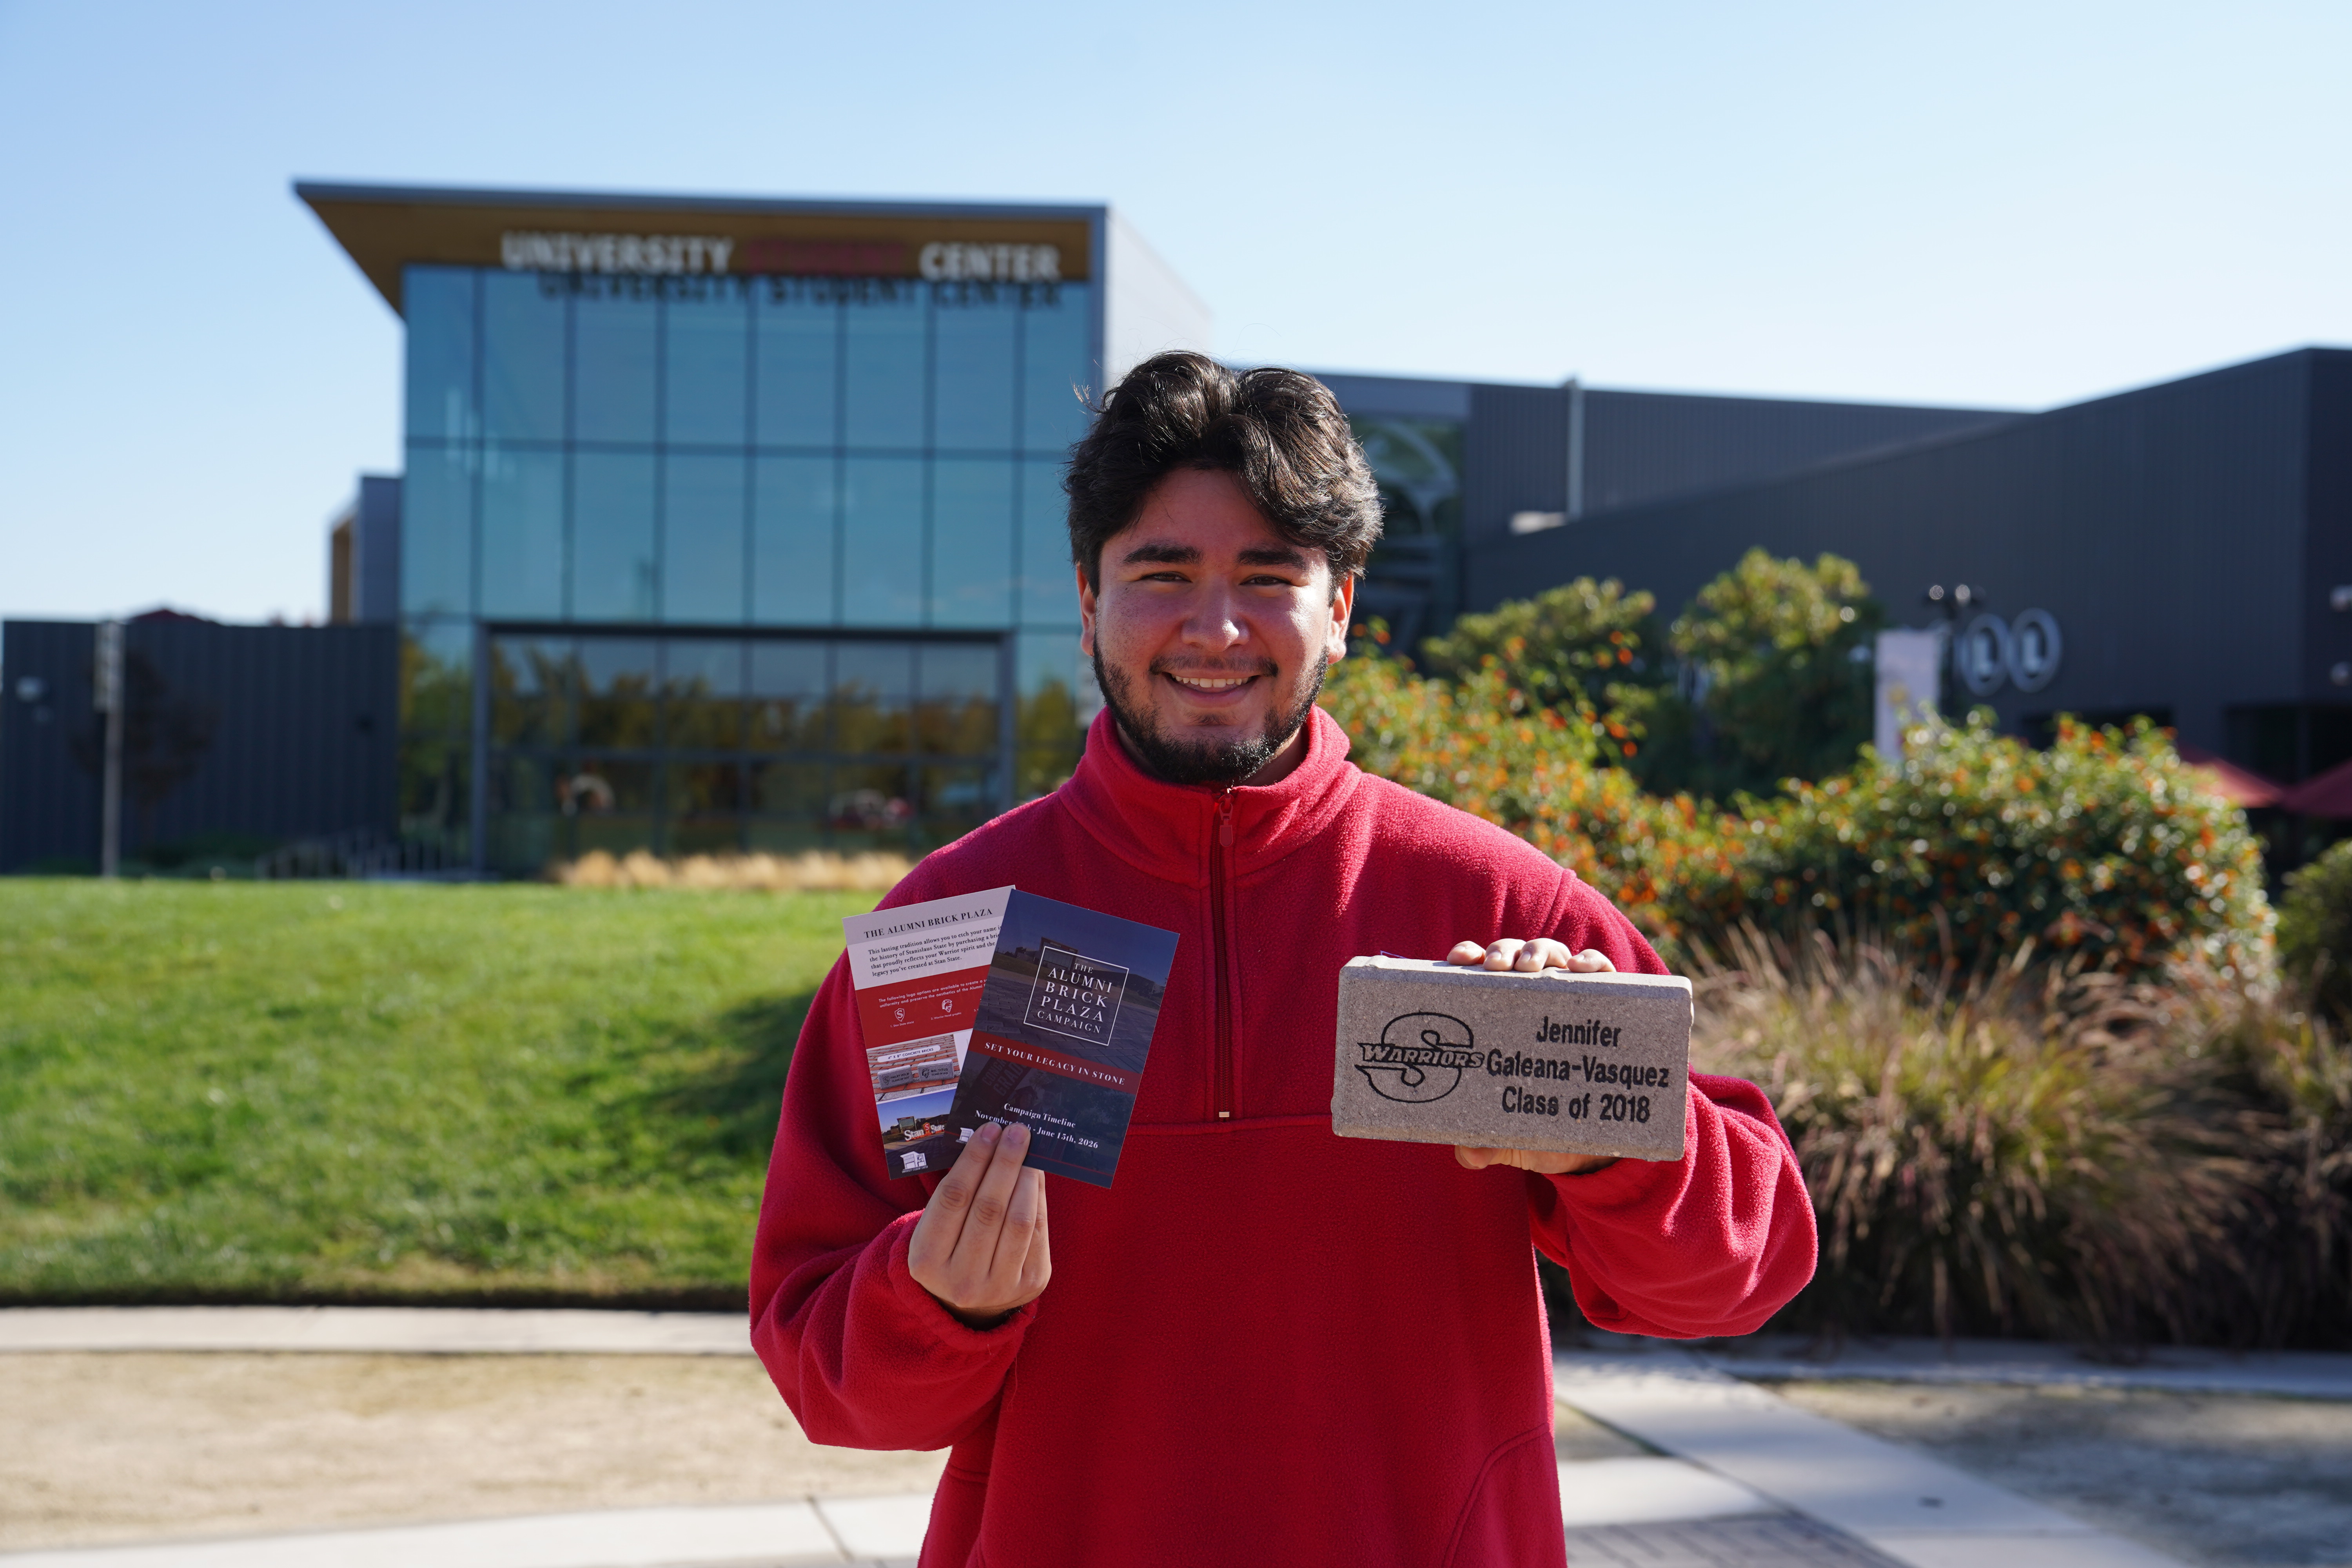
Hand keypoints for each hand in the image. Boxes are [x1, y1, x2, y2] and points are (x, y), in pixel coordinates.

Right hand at [908, 1122, 1051, 1327]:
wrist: (970, 1304)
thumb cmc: (950, 1248)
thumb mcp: (936, 1228)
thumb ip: (957, 1193)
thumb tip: (991, 1142)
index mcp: (927, 1262)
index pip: (953, 1200)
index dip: (973, 1161)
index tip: (989, 1130)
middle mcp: (961, 1280)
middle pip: (988, 1209)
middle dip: (1004, 1164)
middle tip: (1016, 1132)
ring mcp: (999, 1286)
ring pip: (1018, 1221)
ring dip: (1025, 1178)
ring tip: (1028, 1150)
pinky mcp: (1030, 1284)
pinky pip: (1038, 1232)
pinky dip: (1037, 1198)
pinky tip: (1034, 1176)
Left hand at [1445, 937, 1618, 1175]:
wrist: (1592, 1147)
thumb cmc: (1539, 1127)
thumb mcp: (1510, 1139)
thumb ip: (1485, 1145)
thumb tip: (1468, 1155)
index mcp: (1498, 1016)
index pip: (1477, 975)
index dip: (1467, 958)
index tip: (1459, 959)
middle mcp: (1529, 999)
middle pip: (1512, 957)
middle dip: (1502, 952)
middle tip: (1495, 967)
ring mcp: (1566, 999)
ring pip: (1551, 955)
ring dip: (1539, 951)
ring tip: (1531, 967)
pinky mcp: (1604, 1006)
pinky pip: (1600, 972)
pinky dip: (1592, 962)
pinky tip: (1581, 968)